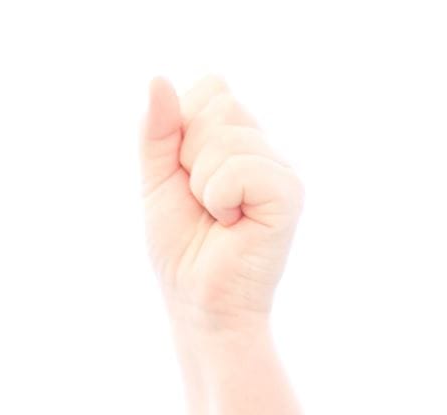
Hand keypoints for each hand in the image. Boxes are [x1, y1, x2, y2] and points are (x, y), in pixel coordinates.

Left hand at [139, 74, 303, 334]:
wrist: (198, 303)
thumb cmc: (182, 250)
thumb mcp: (157, 183)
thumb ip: (157, 133)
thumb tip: (158, 79)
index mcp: (237, 140)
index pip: (211, 90)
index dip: (182, 131)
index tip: (185, 178)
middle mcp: (264, 148)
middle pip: (219, 106)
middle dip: (189, 157)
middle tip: (201, 202)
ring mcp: (280, 169)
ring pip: (226, 137)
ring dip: (202, 184)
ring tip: (216, 217)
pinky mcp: (288, 193)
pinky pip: (240, 168)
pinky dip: (219, 197)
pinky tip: (231, 224)